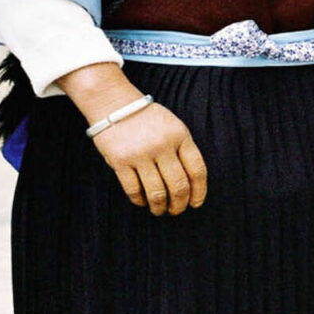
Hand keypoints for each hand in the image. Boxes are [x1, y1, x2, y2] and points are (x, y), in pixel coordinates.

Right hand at [61, 64, 207, 215]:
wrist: (114, 103)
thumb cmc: (146, 118)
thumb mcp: (172, 126)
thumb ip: (183, 150)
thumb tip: (190, 186)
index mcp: (180, 135)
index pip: (197, 171)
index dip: (199, 192)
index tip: (195, 203)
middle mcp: (162, 145)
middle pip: (178, 186)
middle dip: (179, 205)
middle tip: (176, 210)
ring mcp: (140, 153)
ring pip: (157, 193)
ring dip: (160, 207)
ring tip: (159, 210)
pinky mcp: (120, 161)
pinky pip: (133, 190)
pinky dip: (139, 200)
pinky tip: (142, 201)